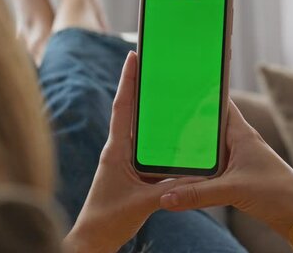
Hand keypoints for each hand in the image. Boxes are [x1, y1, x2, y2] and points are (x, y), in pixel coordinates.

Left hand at [63, 51, 199, 252]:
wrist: (94, 238)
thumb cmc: (109, 219)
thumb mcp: (144, 202)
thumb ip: (171, 188)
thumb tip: (198, 176)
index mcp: (116, 150)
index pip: (122, 107)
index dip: (127, 81)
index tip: (133, 57)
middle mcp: (118, 150)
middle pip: (129, 111)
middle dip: (138, 86)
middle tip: (151, 65)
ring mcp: (122, 160)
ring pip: (136, 128)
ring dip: (146, 109)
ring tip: (162, 90)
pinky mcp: (129, 172)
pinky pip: (143, 147)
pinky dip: (154, 135)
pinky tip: (169, 133)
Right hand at [159, 100, 292, 237]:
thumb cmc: (277, 193)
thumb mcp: (232, 190)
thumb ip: (197, 193)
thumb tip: (166, 197)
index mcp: (242, 134)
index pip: (220, 104)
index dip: (203, 94)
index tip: (183, 87)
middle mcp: (240, 143)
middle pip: (209, 127)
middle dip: (189, 124)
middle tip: (164, 119)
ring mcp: (239, 161)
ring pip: (209, 150)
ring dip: (193, 150)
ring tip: (167, 146)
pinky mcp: (238, 178)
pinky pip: (212, 169)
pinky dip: (198, 171)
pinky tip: (183, 175)